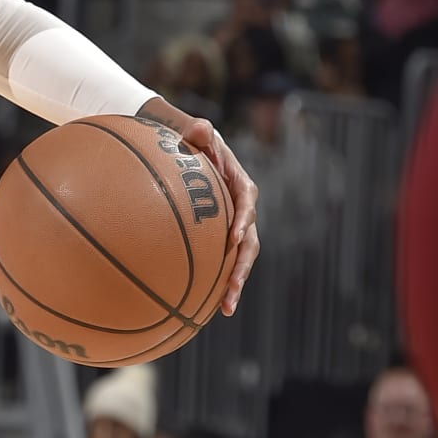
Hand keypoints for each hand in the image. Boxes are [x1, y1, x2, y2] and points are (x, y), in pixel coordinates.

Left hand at [140, 99, 258, 314]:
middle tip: (234, 288)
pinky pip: (221, 263)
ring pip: (239, 259)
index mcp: (239, 184)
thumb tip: (199, 128)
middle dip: (243, 267)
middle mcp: (242, 210)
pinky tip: (203, 308)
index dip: (244, 219)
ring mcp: (233, 227)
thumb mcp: (194, 133)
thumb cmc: (189, 142)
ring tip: (225, 309)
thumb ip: (198, 131)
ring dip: (234, 284)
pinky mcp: (220, 240)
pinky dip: (215, 284)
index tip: (236, 237)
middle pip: (249, 242)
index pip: (247, 201)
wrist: (188, 154)